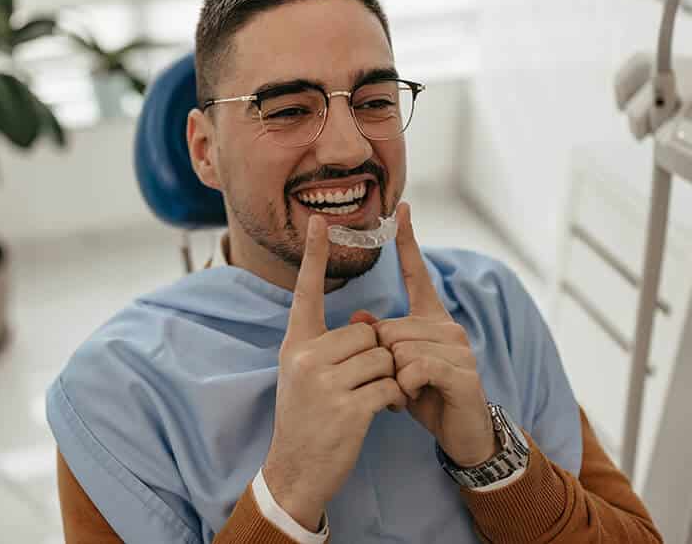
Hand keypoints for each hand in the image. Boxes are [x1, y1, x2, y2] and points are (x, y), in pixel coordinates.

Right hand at [263, 215, 406, 530]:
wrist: (295, 470)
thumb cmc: (305, 419)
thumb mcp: (304, 375)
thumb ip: (329, 345)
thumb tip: (365, 322)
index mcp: (295, 344)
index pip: (306, 291)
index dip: (314, 255)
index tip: (320, 221)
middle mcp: (305, 357)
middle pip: (366, 332)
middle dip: (378, 357)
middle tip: (371, 382)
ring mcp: (324, 382)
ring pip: (382, 357)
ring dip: (390, 379)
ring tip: (377, 398)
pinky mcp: (347, 406)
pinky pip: (389, 384)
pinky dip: (396, 398)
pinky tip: (386, 411)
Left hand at [352, 203, 496, 467]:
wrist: (463, 434)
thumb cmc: (427, 397)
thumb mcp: (397, 367)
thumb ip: (380, 341)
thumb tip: (359, 318)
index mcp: (432, 318)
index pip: (417, 273)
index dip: (408, 242)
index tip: (403, 208)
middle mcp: (448, 326)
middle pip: (389, 328)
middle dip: (384, 361)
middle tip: (398, 383)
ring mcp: (459, 347)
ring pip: (399, 349)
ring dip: (395, 378)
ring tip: (409, 393)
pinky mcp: (463, 372)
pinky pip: (414, 369)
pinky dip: (406, 387)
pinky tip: (416, 398)